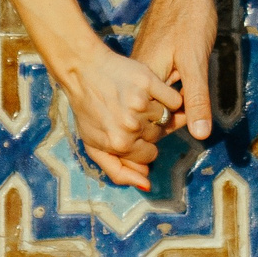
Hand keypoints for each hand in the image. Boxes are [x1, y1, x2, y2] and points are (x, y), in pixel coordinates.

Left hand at [56, 44, 181, 190]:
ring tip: (139, 102)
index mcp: (119, 144)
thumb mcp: (94, 146)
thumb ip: (119, 171)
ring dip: (158, 111)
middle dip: (148, 128)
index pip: (150, 156)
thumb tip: (147, 184)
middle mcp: (131, 125)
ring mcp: (141, 102)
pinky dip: (169, 97)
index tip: (131, 132)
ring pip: (167, 117)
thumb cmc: (88, 110)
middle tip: (131, 113)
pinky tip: (153, 92)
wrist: (82, 71)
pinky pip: (174, 99)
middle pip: (158, 136)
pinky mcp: (149, 81)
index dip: (142, 145)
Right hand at [131, 0, 220, 139]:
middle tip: (193, 103)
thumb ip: (196, 98)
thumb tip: (200, 134)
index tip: (190, 119)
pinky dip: (172, 90)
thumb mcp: (196, 62)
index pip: (151, 120)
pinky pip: (159, 85)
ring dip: (173, 102)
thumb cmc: (189, 19)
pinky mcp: (151, 58)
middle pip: (152, 112)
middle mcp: (138, 75)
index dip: (171, 126)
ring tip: (190, 91)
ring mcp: (143, 66)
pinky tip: (185, 79)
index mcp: (143, 79)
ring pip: (156, 99)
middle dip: (171, 116)